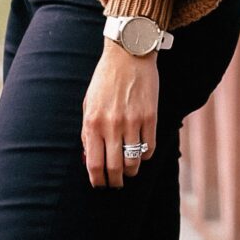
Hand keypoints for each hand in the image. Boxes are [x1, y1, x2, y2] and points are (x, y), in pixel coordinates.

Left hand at [82, 43, 159, 187]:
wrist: (128, 54)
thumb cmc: (105, 80)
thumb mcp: (88, 104)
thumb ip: (88, 131)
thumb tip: (90, 158)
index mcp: (92, 122)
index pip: (94, 164)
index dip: (98, 180)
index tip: (100, 185)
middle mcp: (111, 125)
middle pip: (115, 168)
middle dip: (116, 181)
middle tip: (117, 184)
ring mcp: (132, 122)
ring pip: (134, 161)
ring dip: (132, 171)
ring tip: (130, 171)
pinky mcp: (150, 117)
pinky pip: (150, 147)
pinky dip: (146, 156)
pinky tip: (142, 154)